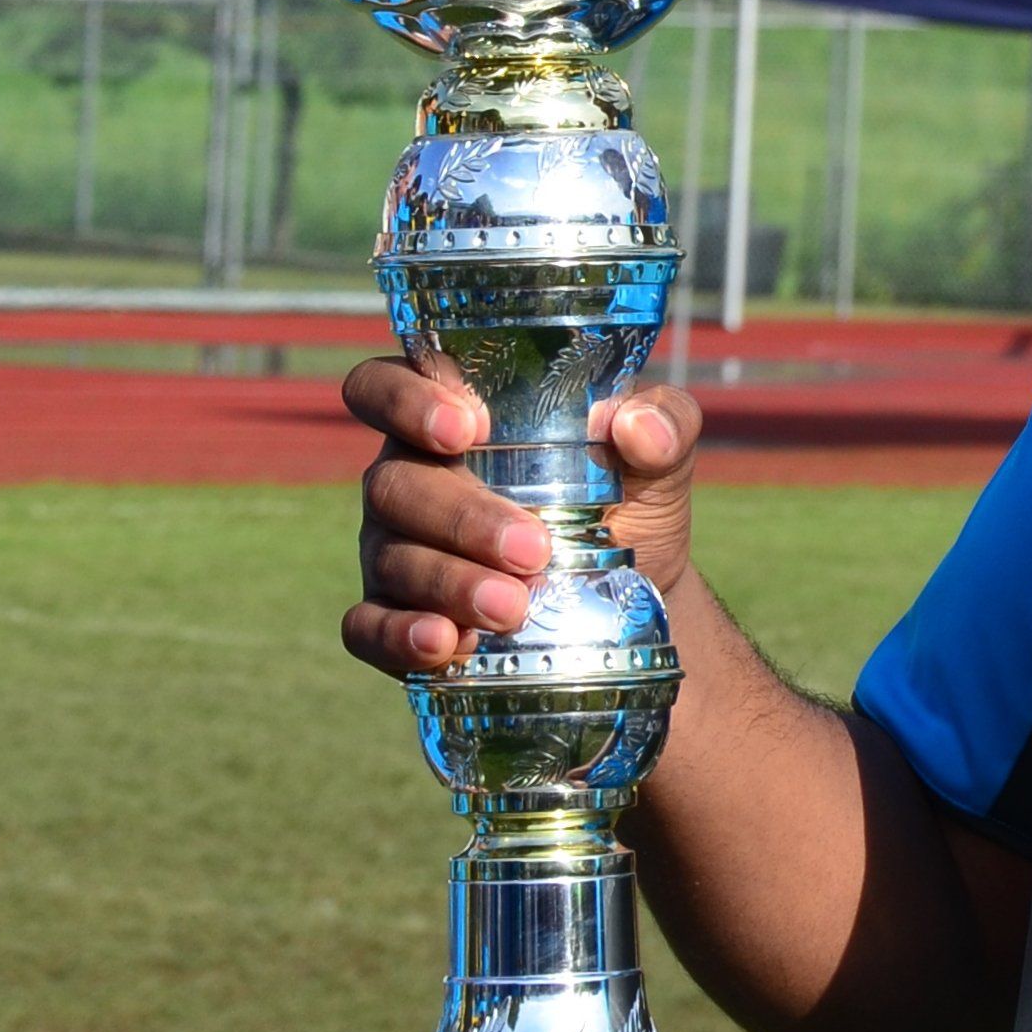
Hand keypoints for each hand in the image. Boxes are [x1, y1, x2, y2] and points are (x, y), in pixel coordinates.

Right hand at [339, 362, 704, 675]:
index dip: (404, 400)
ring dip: (449, 584)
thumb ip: (663, 426)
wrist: (636, 595)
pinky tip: (447, 645)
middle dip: (462, 518)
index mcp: (448, 418)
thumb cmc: (627, 500)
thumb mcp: (658, 459)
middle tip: (533, 550)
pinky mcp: (394, 618)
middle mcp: (408, 478)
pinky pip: (367, 627)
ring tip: (513, 609)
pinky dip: (399, 637)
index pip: (383, 387)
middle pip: (394, 484)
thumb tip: (638, 426)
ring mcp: (393, 549)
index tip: (465, 428)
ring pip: (391, 558)